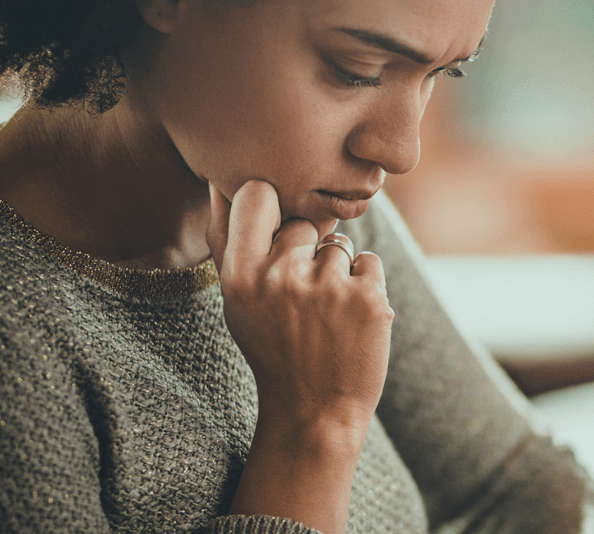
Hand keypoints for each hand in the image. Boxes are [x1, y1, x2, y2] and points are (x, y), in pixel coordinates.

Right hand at [208, 180, 393, 533]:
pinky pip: (370, 262)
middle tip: (303, 300)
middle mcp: (281, 277)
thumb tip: (223, 183)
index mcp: (240, 277)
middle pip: (303, 224)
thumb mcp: (238, 303)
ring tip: (326, 317)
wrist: (314, 411)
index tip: (274, 225)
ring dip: (339, 273)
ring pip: (339, 246)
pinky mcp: (369, 297)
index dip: (270, 202)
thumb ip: (232, 245)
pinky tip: (350, 320)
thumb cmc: (273, 350)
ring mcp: (328, 287)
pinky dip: (367, 286)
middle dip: (307, 252)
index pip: (256, 194)